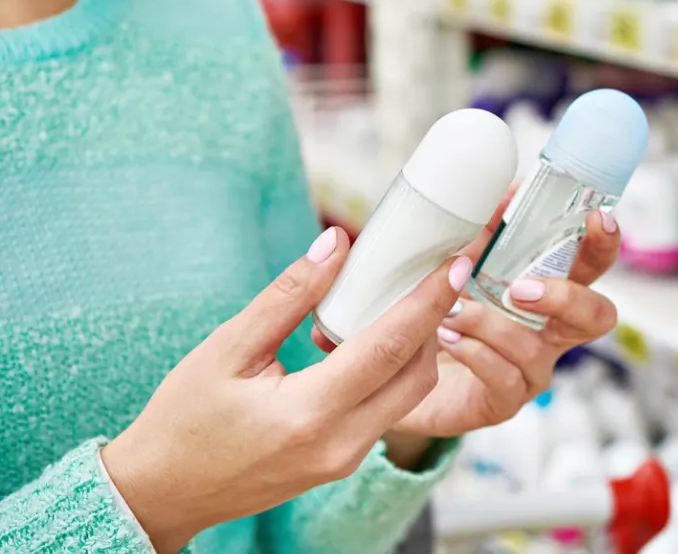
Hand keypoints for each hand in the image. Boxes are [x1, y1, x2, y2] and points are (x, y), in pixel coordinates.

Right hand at [101, 227, 469, 552]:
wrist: (164, 492)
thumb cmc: (185, 419)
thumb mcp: (227, 348)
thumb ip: (289, 295)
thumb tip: (338, 244)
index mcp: (309, 414)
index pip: (389, 347)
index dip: (428, 301)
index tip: (455, 263)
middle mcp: (340, 444)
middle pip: (417, 374)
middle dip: (436, 321)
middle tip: (439, 274)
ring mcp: (347, 459)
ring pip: (409, 395)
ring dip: (419, 347)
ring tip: (410, 298)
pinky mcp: (346, 462)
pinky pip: (389, 410)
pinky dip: (396, 371)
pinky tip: (380, 336)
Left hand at [389, 208, 619, 437]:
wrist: (401, 373)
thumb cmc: (441, 312)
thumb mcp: (461, 267)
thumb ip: (485, 233)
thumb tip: (505, 192)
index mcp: (549, 294)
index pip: (592, 267)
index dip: (603, 245)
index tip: (597, 219)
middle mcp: (551, 334)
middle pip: (596, 316)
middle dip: (566, 298)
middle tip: (521, 288)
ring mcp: (532, 370)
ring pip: (535, 349)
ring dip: (491, 324)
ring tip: (453, 312)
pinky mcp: (503, 401)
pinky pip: (503, 378)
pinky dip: (475, 352)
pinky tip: (449, 338)